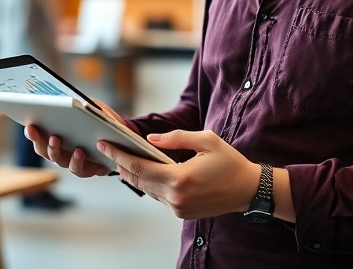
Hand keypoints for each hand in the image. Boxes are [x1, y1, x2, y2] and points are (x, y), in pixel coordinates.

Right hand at [24, 99, 134, 177]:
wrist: (125, 135)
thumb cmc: (103, 120)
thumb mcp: (92, 107)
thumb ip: (80, 104)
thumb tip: (66, 98)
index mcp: (58, 135)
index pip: (40, 136)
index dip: (32, 132)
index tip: (28, 123)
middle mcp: (63, 151)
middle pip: (44, 150)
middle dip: (38, 139)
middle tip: (34, 128)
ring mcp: (74, 162)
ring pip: (59, 160)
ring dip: (54, 150)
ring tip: (56, 138)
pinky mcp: (89, 169)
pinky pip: (79, 169)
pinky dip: (77, 161)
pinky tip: (79, 151)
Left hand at [97, 130, 260, 219]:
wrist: (248, 190)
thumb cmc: (229, 163)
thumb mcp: (206, 140)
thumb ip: (176, 138)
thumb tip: (150, 140)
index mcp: (179, 178)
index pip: (138, 167)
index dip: (118, 155)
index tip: (104, 144)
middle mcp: (175, 197)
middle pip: (137, 180)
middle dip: (122, 165)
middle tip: (110, 149)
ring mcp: (178, 208)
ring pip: (147, 190)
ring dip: (135, 175)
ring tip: (125, 158)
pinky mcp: (181, 213)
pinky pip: (159, 196)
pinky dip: (151, 183)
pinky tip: (147, 171)